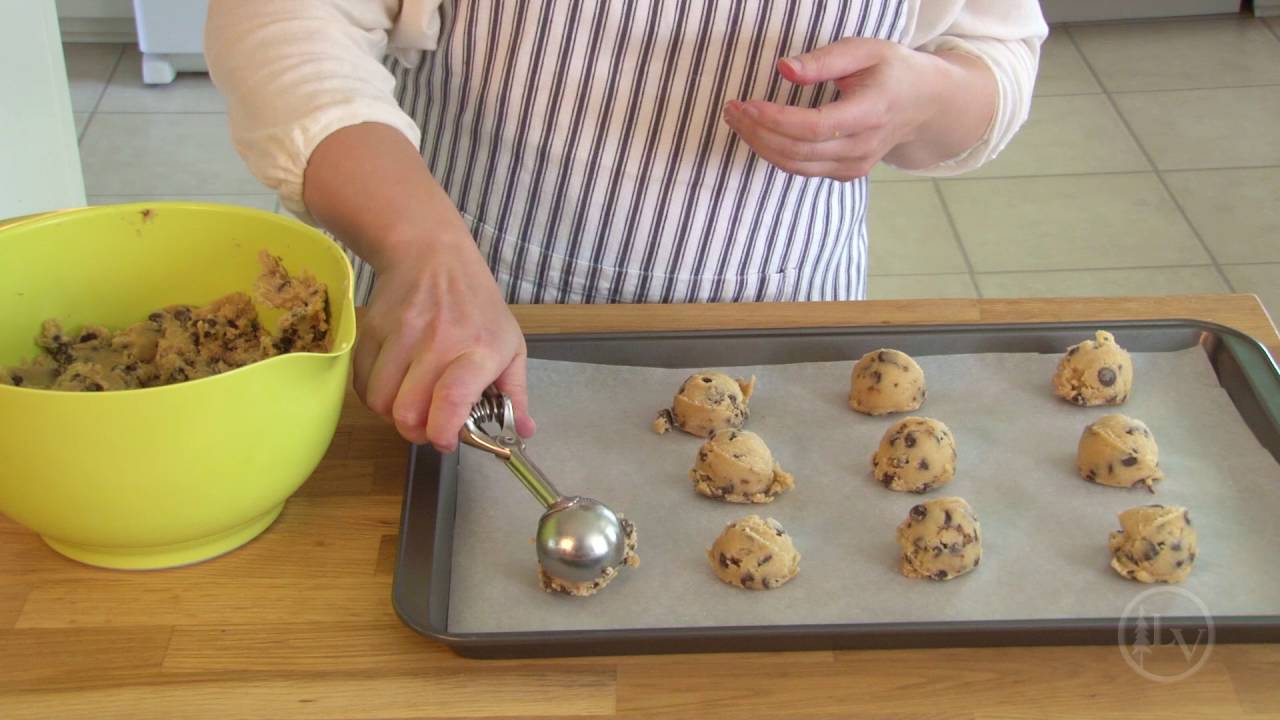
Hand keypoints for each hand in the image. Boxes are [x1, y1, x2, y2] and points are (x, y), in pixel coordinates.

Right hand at [353, 232, 534, 451]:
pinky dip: (374, 395)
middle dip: (416, 431)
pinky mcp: (371, 329)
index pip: (453, 398)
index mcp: (480, 349)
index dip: (443, 432)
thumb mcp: (510, 345)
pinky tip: (392, 385)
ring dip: (392, 413)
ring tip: (410, 402)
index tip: (446, 441)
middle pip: (408, 411)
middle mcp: (438, 341)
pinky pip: (362, 383)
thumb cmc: (477, 305)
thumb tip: (522, 433)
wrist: (431, 253)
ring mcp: (401, 334)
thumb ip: (516, 394)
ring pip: (380, 402)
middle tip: (428, 425)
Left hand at [723, 38, 975, 179]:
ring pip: (796, 165)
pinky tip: (759, 133)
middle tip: (732, 110)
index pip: (814, 127)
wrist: (924, 103)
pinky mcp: (846, 173)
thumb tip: (783, 69)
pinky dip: (776, 154)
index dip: (776, 119)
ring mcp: (855, 165)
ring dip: (760, 145)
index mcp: (871, 112)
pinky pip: (802, 169)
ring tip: (737, 120)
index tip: (746, 104)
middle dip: (758, 132)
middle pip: (798, 151)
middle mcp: (863, 146)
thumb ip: (824, 60)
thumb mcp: (864, 50)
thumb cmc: (892, 70)